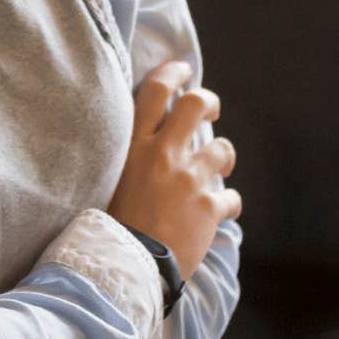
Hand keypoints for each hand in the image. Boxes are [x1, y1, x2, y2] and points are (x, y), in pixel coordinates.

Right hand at [107, 60, 240, 279]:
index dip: (174, 72)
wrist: (121, 268)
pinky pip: (231, 198)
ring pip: (222, 149)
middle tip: (209, 109)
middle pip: (196, 104)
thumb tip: (140, 141)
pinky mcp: (208, 207)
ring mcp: (189, 179)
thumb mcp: (107, 181)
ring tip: (219, 167)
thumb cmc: (107, 228)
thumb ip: (126, 158)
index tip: (183, 70)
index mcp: (133, 147)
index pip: (156, 90)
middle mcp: (163, 155)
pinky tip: (218, 215)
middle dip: (208, 101)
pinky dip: (226, 206)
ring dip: (223, 157)